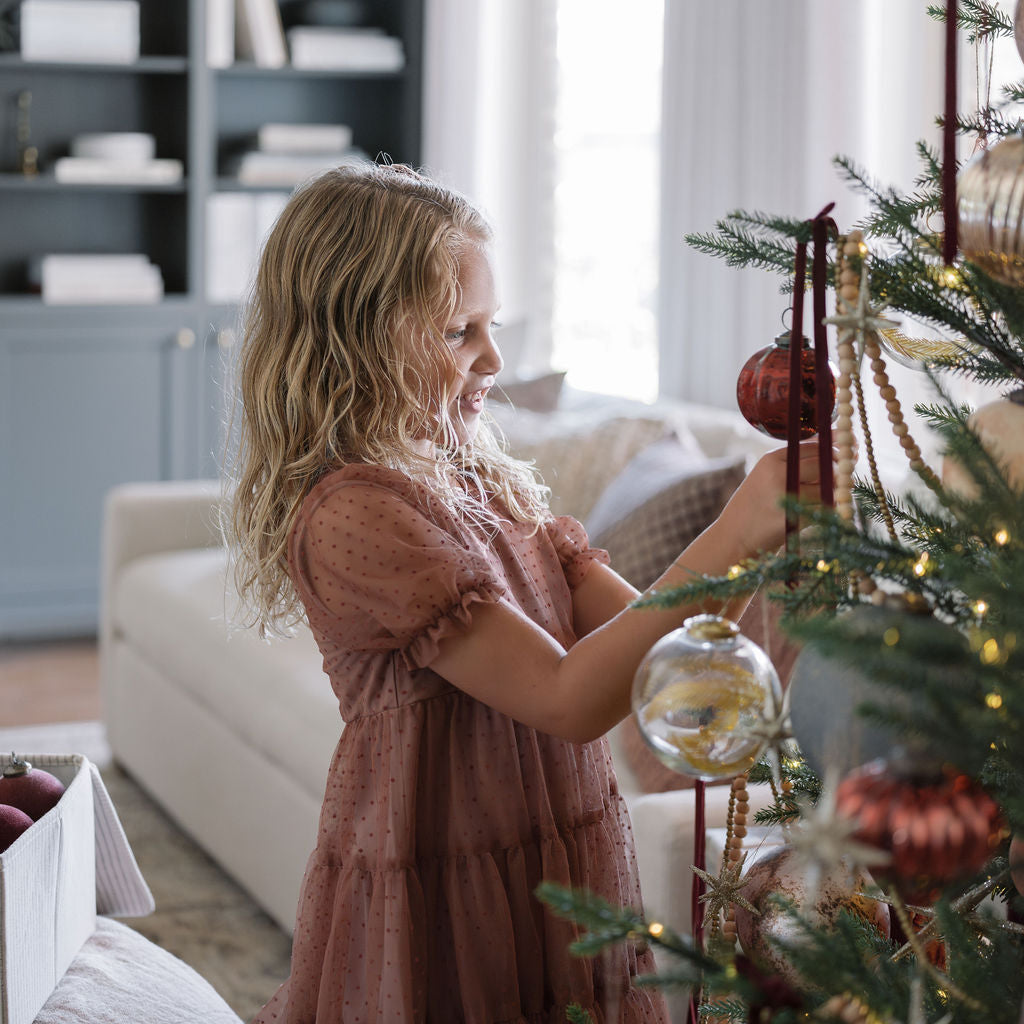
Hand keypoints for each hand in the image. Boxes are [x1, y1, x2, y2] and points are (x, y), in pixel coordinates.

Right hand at [717, 439, 833, 555]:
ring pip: (828, 488)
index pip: (814, 446)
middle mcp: (778, 474)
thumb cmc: (753, 506)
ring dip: (834, 493)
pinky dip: (827, 511)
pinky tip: (816, 514)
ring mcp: (785, 497)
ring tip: (826, 499)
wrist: (733, 537)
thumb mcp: (766, 477)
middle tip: (841, 480)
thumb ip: (795, 463)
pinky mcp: (794, 519)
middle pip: (825, 464)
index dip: (834, 450)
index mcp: (771, 460)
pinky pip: (823, 510)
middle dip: (838, 472)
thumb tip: (836, 446)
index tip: (847, 454)